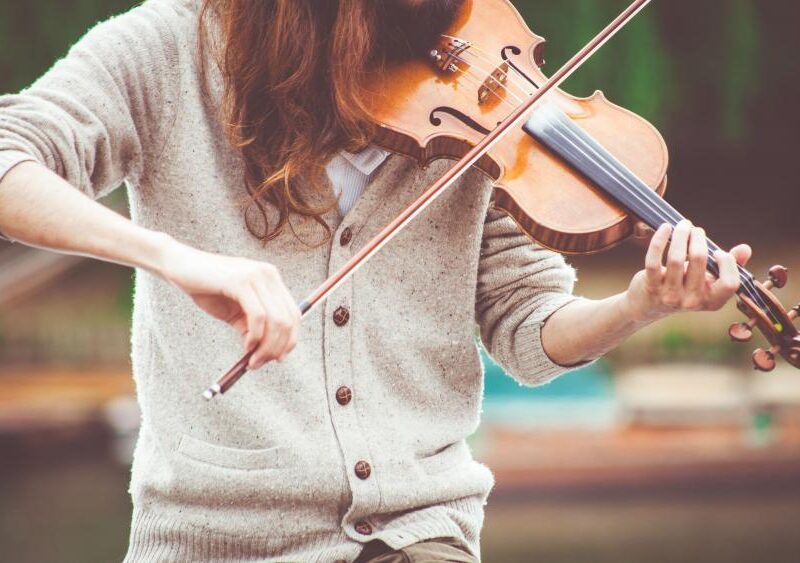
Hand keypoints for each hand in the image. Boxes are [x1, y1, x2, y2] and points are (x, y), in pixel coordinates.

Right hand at [159, 238, 300, 368]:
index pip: (294, 313)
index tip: (278, 359)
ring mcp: (257, 276)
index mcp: (271, 279)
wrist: (178, 266)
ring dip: (266, 347)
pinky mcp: (242, 281)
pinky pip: (259, 316)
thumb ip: (251, 327)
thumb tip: (265, 353)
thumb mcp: (234, 311)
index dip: (290, 339)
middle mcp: (269, 275)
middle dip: (277, 347)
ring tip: (252, 360)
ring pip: (277, 320)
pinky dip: (255, 337)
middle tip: (260, 363)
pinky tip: (246, 346)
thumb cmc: (206, 288)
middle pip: (288, 319)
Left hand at [625, 220, 751, 322]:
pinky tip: (665, 228)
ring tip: (682, 225)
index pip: (730, 283)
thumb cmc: (684, 287)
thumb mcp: (708, 280)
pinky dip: (659, 240)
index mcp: (712, 301)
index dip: (727, 263)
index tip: (717, 251)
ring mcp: (670, 296)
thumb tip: (745, 249)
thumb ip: (729, 266)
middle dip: (698, 238)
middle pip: (700, 260)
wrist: (649, 306)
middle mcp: (692, 301)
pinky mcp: (651, 287)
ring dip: (680, 235)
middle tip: (695, 229)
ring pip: (676, 258)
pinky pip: (654, 260)